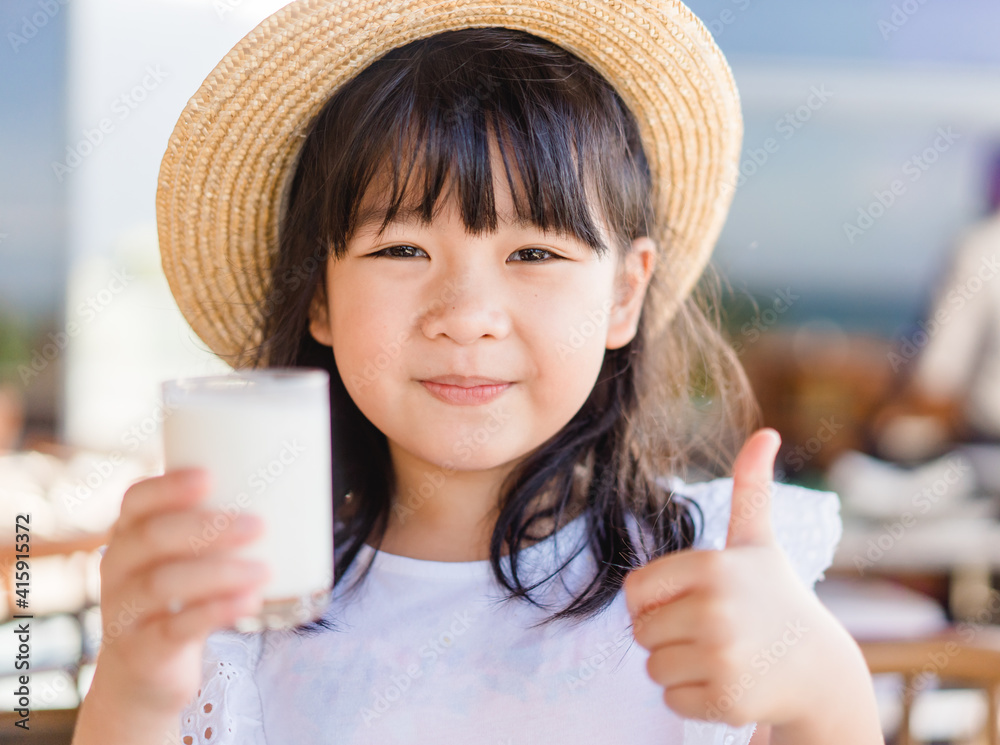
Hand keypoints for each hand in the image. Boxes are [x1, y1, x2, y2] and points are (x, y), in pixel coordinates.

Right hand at [93, 469, 270, 715]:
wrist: (143, 671)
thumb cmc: (178, 595)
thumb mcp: (184, 557)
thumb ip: (217, 527)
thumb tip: (291, 491)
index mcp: (129, 533)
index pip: (137, 500)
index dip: (169, 487)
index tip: (210, 478)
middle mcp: (118, 567)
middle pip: (153, 538)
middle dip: (208, 528)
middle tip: (258, 525)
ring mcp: (124, 610)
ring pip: (163, 584)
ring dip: (220, 574)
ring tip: (264, 570)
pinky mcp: (141, 650)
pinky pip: (175, 629)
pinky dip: (215, 612)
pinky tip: (248, 602)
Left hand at [623, 428, 841, 726]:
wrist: (818, 668)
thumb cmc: (775, 597)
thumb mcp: (758, 541)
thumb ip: (750, 487)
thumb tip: (766, 433)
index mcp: (711, 565)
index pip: (634, 590)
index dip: (655, 599)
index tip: (692, 598)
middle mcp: (715, 608)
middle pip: (641, 631)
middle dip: (667, 635)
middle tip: (711, 630)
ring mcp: (722, 656)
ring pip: (653, 667)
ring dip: (679, 667)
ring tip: (721, 655)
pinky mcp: (725, 698)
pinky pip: (670, 699)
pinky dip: (692, 697)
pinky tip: (728, 682)